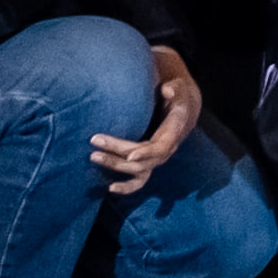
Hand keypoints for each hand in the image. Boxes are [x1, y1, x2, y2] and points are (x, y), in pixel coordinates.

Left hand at [94, 39, 211, 184]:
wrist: (183, 109)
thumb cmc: (177, 96)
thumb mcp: (179, 88)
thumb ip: (174, 89)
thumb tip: (167, 90)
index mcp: (173, 133)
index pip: (160, 148)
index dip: (146, 153)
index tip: (129, 156)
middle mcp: (166, 149)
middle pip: (141, 159)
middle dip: (117, 154)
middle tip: (94, 143)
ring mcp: (156, 158)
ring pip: (137, 171)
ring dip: (115, 166)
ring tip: (93, 156)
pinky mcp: (149, 162)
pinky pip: (139, 180)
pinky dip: (126, 188)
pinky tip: (109, 189)